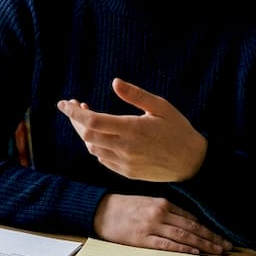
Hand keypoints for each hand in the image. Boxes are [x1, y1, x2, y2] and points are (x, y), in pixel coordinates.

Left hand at [57, 78, 206, 181]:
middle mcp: (125, 148)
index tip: (63, 103)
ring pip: (93, 148)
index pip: (92, 121)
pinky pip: (102, 159)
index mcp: (133, 129)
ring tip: (87, 117)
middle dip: (75, 120)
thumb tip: (114, 82)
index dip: (74, 112)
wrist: (192, 163)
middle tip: (75, 107)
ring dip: (84, 133)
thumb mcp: (161, 107)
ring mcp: (125, 163)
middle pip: (87, 135)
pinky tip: (99, 135)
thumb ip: (136, 95)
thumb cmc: (178, 129)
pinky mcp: (127, 173)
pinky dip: (95, 146)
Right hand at [93, 194, 230, 254]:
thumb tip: (188, 224)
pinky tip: (194, 252)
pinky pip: (166, 244)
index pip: (192, 218)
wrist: (100, 211)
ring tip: (217, 251)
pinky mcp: (141, 239)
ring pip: (183, 235)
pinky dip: (182, 248)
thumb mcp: (148, 204)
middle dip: (212, 237)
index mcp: (163, 203)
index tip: (222, 237)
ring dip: (203, 244)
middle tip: (227, 247)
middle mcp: (160, 213)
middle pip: (192, 227)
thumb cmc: (125, 208)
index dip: (209, 228)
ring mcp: (151, 226)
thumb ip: (167, 211)